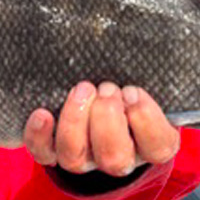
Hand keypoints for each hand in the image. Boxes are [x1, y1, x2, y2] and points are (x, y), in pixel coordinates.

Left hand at [23, 81, 180, 176]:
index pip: (158, 147)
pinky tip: (42, 113)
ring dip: (75, 121)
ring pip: (75, 159)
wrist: (101, 100)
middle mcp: (118, 157)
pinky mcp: (55, 153)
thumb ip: (153, 73)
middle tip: (107, 88)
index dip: (146, 120)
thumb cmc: (131, 88)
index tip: (133, 90)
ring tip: (82, 90)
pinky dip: (40, 136)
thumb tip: (158, 40)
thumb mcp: (150, 81)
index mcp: (150, 143)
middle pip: (114, 158)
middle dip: (108, 119)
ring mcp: (85, 158)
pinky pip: (43, 153)